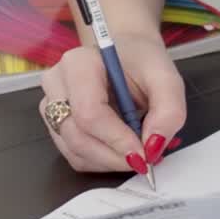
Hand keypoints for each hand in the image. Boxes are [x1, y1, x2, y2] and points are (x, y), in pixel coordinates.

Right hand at [39, 32, 185, 176]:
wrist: (127, 56)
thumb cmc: (141, 63)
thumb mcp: (166, 78)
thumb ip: (169, 109)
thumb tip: (153, 146)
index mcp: (79, 63)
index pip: (89, 112)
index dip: (117, 139)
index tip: (144, 154)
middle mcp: (57, 83)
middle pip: (77, 136)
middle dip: (114, 155)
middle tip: (144, 158)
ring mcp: (50, 105)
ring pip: (74, 150)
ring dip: (108, 161)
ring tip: (134, 149)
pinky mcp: (54, 124)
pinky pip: (74, 156)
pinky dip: (100, 161)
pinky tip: (118, 148)